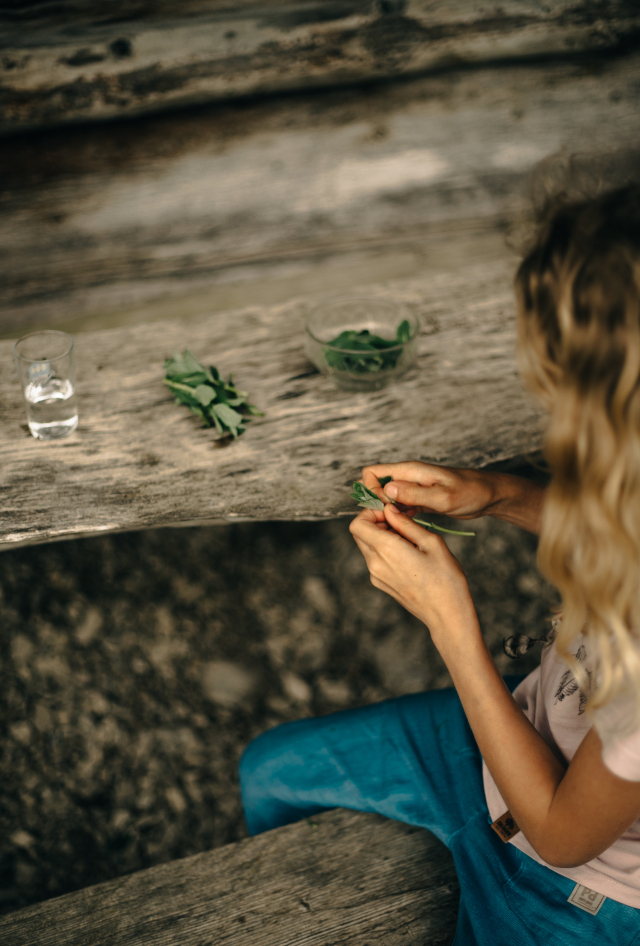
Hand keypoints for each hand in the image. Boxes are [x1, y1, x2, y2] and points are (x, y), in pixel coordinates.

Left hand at [349, 503, 479, 644]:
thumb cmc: (446, 578)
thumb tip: (390, 510)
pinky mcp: (381, 584)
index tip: (390, 512)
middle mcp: (375, 564)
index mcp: (386, 550)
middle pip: (359, 534)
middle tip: (400, 522)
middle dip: (375, 522)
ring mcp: (376, 576)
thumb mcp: (431, 542)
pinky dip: (385, 550)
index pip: (358, 524)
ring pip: (367, 546)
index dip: (370, 513)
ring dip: (381, 536)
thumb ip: (406, 524)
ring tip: (408, 539)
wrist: (447, 614)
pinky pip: (375, 560)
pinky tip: (408, 554)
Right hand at [361, 461, 499, 520]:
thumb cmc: (471, 492)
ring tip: (399, 529)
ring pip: (386, 499)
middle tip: (390, 523)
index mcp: (410, 471)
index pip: (372, 473)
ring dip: (387, 514)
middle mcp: (408, 478)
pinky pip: (399, 507)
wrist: (490, 496)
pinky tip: (407, 529)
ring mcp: (413, 489)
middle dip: (376, 505)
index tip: (384, 509)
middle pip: (376, 487)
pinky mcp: (419, 500)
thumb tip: (386, 490)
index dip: (371, 492)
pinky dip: (399, 517)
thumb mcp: (442, 496)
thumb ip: (414, 493)